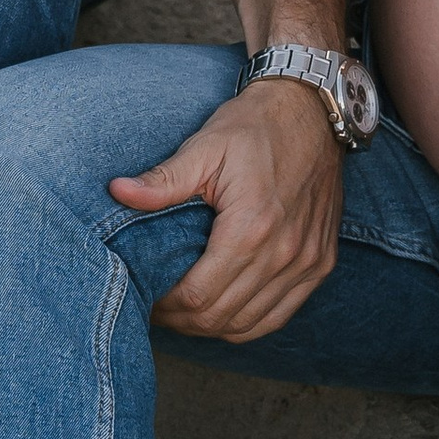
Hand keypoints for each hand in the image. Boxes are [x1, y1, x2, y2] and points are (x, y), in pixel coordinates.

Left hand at [120, 79, 344, 346]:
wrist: (312, 112)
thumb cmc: (255, 127)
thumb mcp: (205, 146)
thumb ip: (163, 179)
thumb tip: (118, 191)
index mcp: (251, 227)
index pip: (199, 295)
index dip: (167, 307)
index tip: (147, 299)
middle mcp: (284, 253)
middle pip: (221, 317)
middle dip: (183, 321)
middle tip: (158, 310)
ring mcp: (307, 262)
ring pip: (250, 325)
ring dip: (212, 326)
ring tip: (185, 313)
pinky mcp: (320, 263)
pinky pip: (280, 315)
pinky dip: (248, 323)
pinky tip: (224, 312)